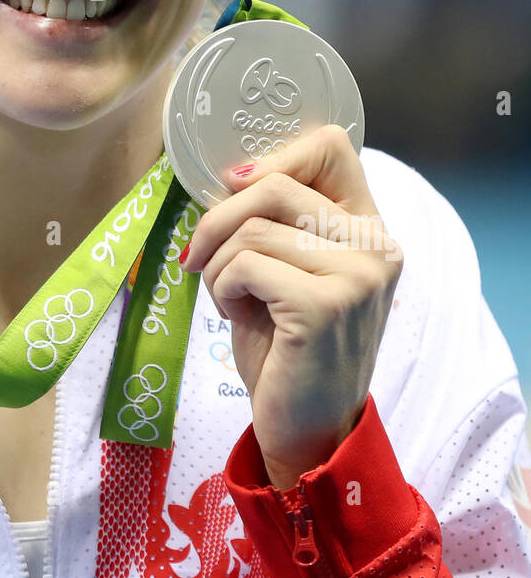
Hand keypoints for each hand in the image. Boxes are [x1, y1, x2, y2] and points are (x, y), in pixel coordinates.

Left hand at [180, 125, 402, 490]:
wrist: (307, 431)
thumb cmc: (287, 347)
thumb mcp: (285, 269)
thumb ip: (276, 220)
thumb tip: (229, 176)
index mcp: (370, 226)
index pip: (331, 146)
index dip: (273, 158)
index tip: (235, 189)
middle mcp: (376, 244)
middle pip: (275, 184)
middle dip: (218, 219)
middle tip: (200, 257)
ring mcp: (358, 274)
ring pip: (253, 226)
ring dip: (219, 262)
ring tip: (228, 296)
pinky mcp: (327, 305)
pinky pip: (246, 264)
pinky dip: (223, 287)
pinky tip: (235, 314)